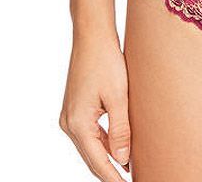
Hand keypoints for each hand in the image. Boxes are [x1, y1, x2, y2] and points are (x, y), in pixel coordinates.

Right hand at [59, 33, 131, 178]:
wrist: (92, 35)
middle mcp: (69, 123)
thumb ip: (120, 130)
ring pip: (92, 146)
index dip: (113, 178)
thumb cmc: (105, 60)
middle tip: (132, 180)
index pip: (98, 162)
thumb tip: (122, 160)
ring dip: (109, 156)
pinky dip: (105, 141)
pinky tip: (120, 146)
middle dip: (111, 171)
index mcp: (78, 124)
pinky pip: (91, 133)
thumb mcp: (118, 96)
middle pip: (92, 157)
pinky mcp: (75, 108)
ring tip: (130, 168)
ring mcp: (70, 116)